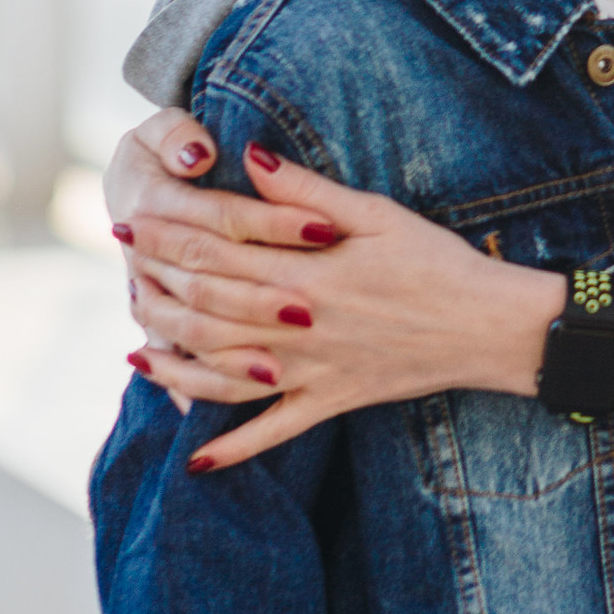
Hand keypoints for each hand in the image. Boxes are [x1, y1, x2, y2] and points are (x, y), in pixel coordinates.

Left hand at [123, 144, 559, 472]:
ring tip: (136, 349)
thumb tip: (249, 154)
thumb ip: (306, 191)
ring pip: (224, 373)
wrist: (490, 327)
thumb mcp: (378, 213)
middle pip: (208, 312)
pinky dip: (233, 448)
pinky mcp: (330, 403)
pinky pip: (272, 432)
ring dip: (175, 364)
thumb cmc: (438, 262)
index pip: (219, 253)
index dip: (169, 237)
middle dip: (159, 292)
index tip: (133, 223)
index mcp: (308, 273)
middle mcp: (299, 327)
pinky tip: (195, 458)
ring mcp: (311, 371)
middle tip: (123, 277)